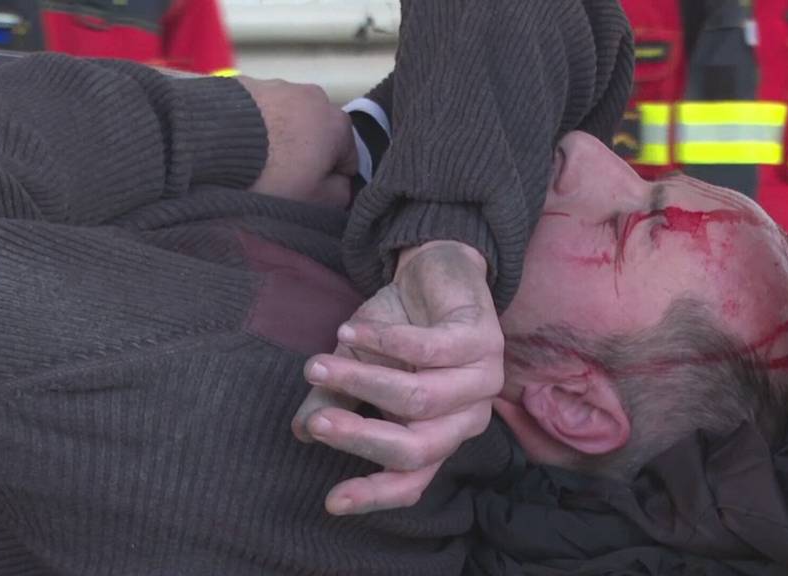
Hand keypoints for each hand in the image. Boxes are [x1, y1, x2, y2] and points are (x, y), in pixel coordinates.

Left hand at [237, 77, 357, 205]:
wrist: (213, 139)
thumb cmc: (272, 172)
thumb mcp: (315, 199)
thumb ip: (340, 194)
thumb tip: (341, 185)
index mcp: (339, 123)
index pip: (348, 160)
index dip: (330, 180)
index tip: (308, 190)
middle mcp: (315, 96)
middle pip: (318, 135)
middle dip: (305, 155)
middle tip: (280, 175)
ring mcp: (280, 85)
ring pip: (288, 120)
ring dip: (279, 137)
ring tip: (255, 159)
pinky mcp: (248, 81)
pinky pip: (259, 110)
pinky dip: (255, 124)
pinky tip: (238, 142)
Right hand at [292, 241, 504, 514]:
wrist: (434, 270)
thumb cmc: (394, 328)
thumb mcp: (356, 367)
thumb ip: (335, 401)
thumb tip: (302, 432)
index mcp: (440, 434)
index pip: (412, 479)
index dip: (373, 494)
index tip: (330, 501)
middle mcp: (467, 417)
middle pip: (417, 449)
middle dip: (360, 438)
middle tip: (317, 423)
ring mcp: (482, 380)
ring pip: (419, 400)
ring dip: (361, 382)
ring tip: (316, 366)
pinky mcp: (485, 340)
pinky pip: (428, 351)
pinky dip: (382, 342)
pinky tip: (349, 331)